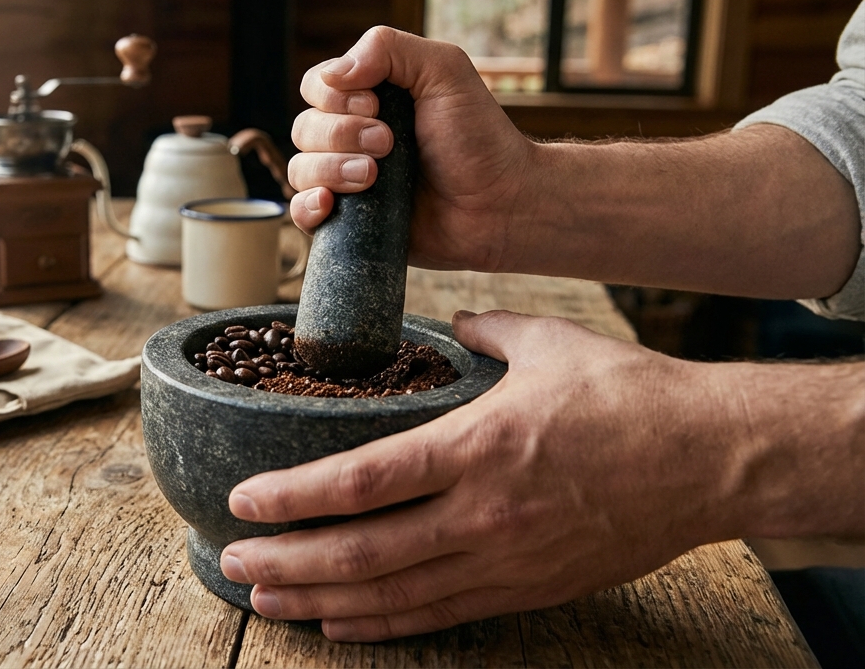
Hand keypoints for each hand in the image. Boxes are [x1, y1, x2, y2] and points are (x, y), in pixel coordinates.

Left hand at [220, 310, 736, 641]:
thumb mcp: (546, 340)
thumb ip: (483, 330)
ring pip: (392, 594)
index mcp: (478, 445)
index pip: (362, 480)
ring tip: (265, 599)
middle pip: (362, 551)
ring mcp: (504, 559)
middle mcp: (482, 512)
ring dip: (319, 599)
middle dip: (287, 560)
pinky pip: (439, 615)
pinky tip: (337, 623)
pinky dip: (381, 624)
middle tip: (233, 562)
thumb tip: (450, 322)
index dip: (293, 497)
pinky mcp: (526, 587)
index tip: (243, 501)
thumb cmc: (630, 394)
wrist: (713, 459)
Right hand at [288, 27, 534, 271]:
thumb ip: (389, 49)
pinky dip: (306, 207)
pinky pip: (300, 213)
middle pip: (304, 128)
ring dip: (332, 170)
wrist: (501, 204)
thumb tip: (332, 74)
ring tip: (375, 178)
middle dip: (342, 135)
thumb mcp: (444, 71)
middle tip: (389, 145)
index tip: (378, 109)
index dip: (336, 98)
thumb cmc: (479, 138)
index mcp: (368, 98)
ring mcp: (347, 181)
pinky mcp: (348, 224)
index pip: (317, 86)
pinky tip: (330, 205)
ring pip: (300, 169)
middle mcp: (351, 138)